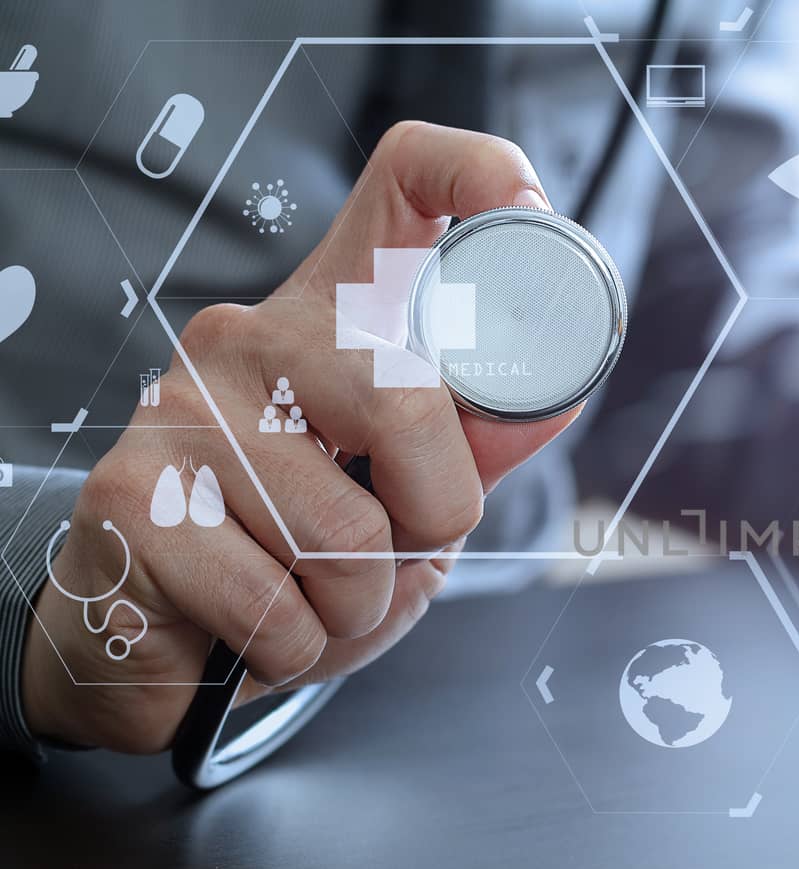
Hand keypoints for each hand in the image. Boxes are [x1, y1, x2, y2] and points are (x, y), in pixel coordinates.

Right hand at [22, 122, 579, 751]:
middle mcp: (254, 334)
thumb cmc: (296, 559)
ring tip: (311, 593)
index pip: (408, 179)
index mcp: (336, 315)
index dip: (483, 175)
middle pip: (408, 405)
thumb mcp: (409, 500)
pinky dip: (296, 646)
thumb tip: (552, 403)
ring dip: (356, 603)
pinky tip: (256, 623)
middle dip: (431, 519)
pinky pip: (277, 604)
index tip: (528, 209)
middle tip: (392, 548)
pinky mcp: (129, 495)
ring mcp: (183, 405)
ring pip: (347, 532)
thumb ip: (475, 451)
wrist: (162, 643)